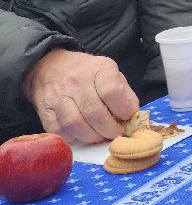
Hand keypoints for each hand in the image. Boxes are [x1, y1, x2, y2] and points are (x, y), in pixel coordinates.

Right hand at [20, 49, 139, 143]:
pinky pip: (58, 131)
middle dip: (109, 129)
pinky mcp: (44, 110)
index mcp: (99, 69)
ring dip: (91, 136)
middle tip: (115, 133)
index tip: (127, 117)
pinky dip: (71, 138)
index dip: (122, 109)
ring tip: (99, 136)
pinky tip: (80, 134)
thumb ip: (125, 94)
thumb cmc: (88, 73)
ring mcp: (58, 96)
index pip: (111, 91)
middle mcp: (76, 81)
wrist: (51, 67)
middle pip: (93, 112)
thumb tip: (134, 116)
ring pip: (74, 124)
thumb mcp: (111, 74)